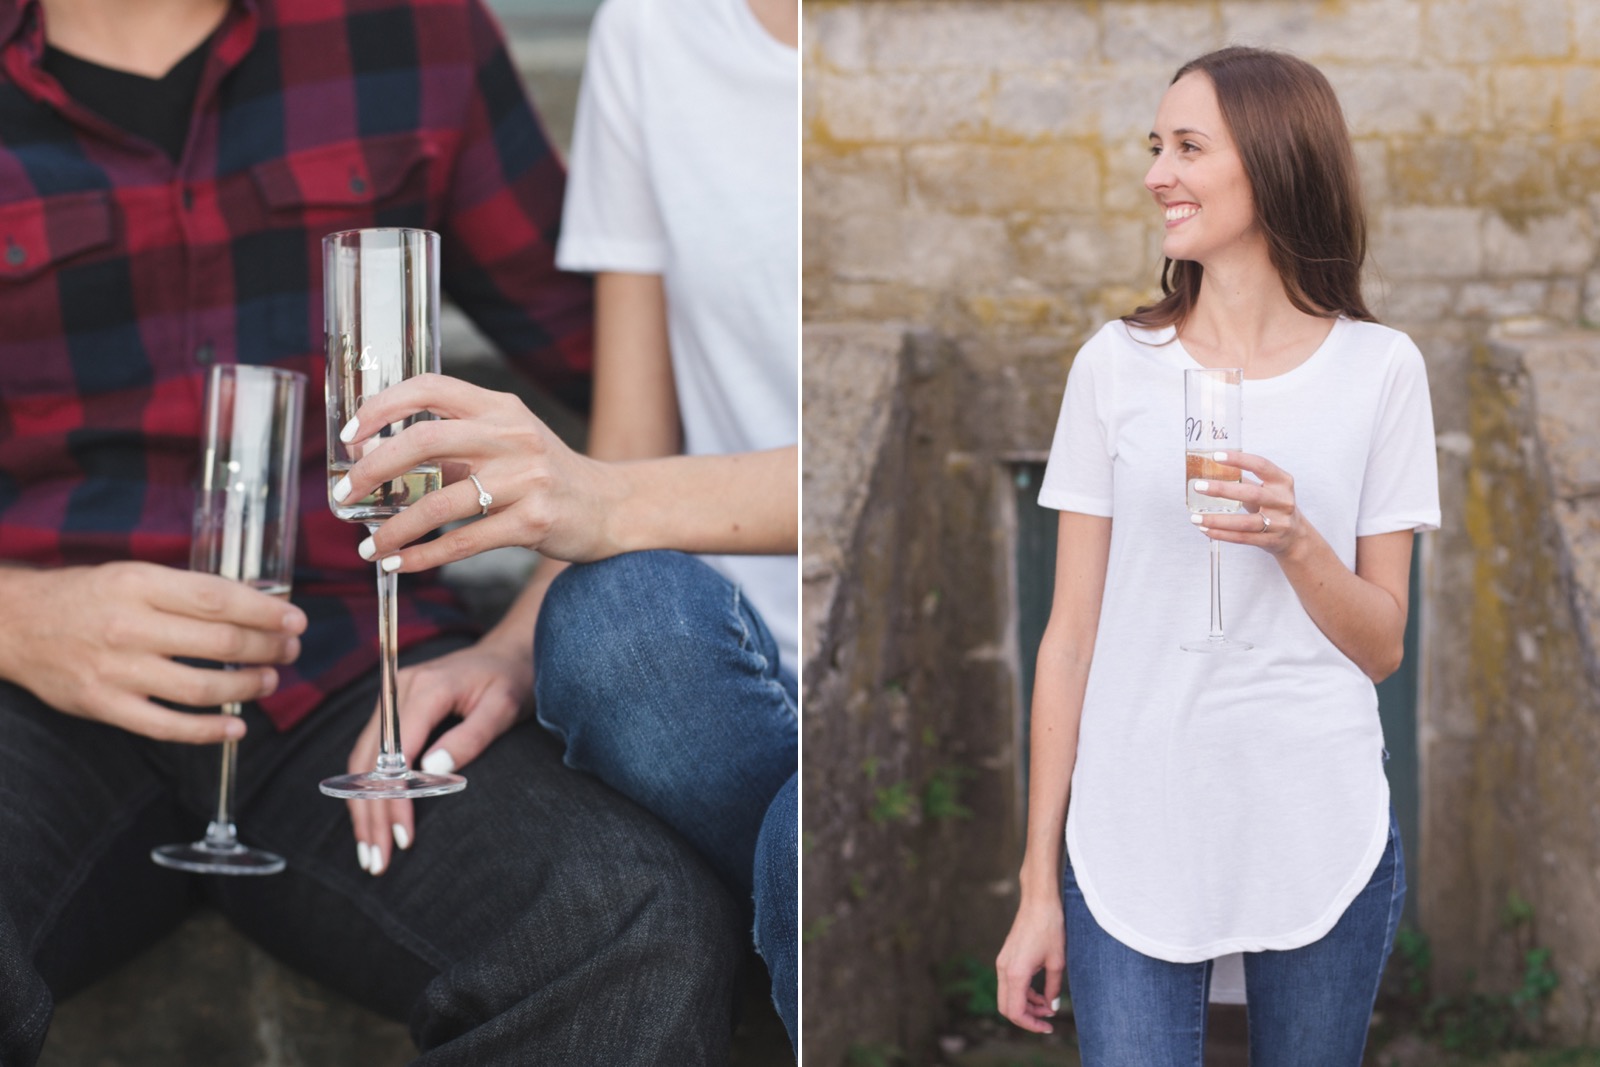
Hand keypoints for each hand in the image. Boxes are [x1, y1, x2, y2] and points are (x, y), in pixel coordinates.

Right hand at [0, 562, 305, 741]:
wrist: (17, 624)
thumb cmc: (87, 597)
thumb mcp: (134, 575)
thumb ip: (186, 591)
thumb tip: (254, 605)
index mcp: (140, 585)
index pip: (219, 599)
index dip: (265, 612)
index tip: (294, 620)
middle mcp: (130, 627)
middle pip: (220, 643)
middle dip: (267, 649)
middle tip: (289, 650)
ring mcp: (117, 671)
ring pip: (201, 688)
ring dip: (247, 688)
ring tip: (269, 680)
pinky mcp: (105, 706)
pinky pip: (168, 726)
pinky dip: (209, 731)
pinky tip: (236, 727)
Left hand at [334, 374, 622, 572]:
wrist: (610, 507)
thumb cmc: (545, 475)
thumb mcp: (506, 443)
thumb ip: (454, 444)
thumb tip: (378, 459)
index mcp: (500, 408)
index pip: (430, 388)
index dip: (382, 407)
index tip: (350, 436)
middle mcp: (513, 436)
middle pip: (426, 441)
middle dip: (373, 469)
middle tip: (344, 494)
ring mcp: (526, 479)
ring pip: (441, 502)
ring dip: (395, 529)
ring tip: (368, 547)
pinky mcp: (534, 521)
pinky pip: (465, 541)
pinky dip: (425, 556)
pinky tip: (402, 565)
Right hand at [345, 637, 532, 875]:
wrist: (509, 653)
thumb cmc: (512, 679)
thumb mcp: (504, 706)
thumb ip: (471, 737)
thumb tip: (433, 771)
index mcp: (426, 688)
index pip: (397, 752)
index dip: (396, 798)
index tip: (404, 837)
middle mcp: (398, 692)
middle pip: (369, 762)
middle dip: (371, 815)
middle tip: (378, 861)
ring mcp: (390, 701)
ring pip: (362, 763)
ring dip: (363, 810)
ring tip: (370, 854)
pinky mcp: (392, 713)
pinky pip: (370, 757)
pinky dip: (367, 792)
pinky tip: (371, 824)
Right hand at [995, 897, 1065, 1033]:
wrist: (1038, 902)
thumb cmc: (1049, 928)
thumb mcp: (1057, 962)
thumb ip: (1053, 988)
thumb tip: (1052, 1007)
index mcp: (1015, 973)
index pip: (1016, 1011)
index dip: (1031, 1024)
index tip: (1048, 1027)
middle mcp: (1003, 969)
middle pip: (1006, 1007)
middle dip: (1026, 1018)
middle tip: (1046, 1020)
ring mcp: (1002, 963)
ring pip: (1007, 996)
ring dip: (1026, 1005)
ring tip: (1048, 1006)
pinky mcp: (1006, 958)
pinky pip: (1010, 984)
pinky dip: (1023, 993)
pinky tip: (1040, 992)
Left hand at [1189, 450, 1302, 556]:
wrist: (1295, 536)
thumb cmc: (1273, 506)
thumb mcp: (1267, 488)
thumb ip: (1244, 479)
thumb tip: (1209, 468)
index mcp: (1282, 481)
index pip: (1261, 465)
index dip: (1239, 460)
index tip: (1216, 456)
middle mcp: (1283, 501)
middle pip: (1251, 493)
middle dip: (1222, 489)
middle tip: (1198, 486)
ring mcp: (1279, 523)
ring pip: (1244, 522)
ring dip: (1217, 520)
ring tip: (1195, 518)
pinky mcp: (1270, 540)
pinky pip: (1242, 538)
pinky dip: (1222, 534)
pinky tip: (1206, 530)